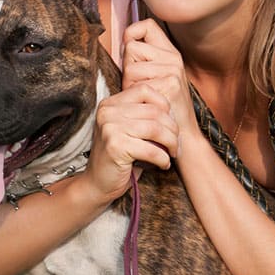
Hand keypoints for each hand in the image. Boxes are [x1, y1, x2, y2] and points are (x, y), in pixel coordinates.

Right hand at [85, 82, 177, 202]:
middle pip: (154, 111)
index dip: (164, 105)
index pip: (145, 90)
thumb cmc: (119, 157)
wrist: (97, 183)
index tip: (171, 123)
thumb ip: (144, 116)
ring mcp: (110, 128)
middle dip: (173, 129)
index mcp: (110, 104)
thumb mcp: (129, 130)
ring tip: (173, 153)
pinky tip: (164, 164)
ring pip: (156, 129)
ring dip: (171, 143)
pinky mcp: (115, 146)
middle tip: (177, 144)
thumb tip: (174, 111)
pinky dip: (163, 159)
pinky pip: (151, 149)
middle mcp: (108, 112)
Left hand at [120, 20, 198, 141]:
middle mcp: (173, 58)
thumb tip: (123, 43)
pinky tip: (146, 104)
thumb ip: (143, 60)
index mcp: (171, 53)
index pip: (147, 25)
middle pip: (132, 47)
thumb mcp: (155, 79)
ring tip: (143, 97)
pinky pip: (134, 81)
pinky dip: (133, 94)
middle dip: (127, 67)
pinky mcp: (169, 82)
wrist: (181, 136)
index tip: (129, 49)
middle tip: (139, 86)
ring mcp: (173, 70)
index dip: (132, 33)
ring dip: (129, 83)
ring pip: (130, 65)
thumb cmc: (162, 109)